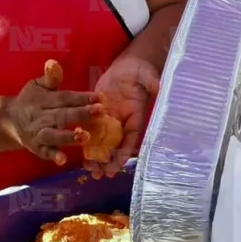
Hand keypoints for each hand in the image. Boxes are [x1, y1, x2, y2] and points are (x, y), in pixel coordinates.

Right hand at [6, 60, 102, 164]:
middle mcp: (43, 116)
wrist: (10, 120)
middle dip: (82, 114)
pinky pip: (45, 152)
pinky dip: (53, 155)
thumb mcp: (38, 86)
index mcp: (46, 100)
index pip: (66, 98)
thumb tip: (53, 62)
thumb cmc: (32, 100)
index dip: (83, 97)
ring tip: (85, 136)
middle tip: (100, 112)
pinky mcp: (37, 147)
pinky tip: (63, 160)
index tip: (100, 97)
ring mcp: (40, 133)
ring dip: (69, 136)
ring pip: (55, 135)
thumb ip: (50, 77)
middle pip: (63, 115)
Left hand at [90, 57, 161, 178]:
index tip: (118, 165)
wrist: (128, 66)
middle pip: (116, 144)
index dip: (125, 151)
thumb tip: (159, 87)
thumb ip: (152, 83)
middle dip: (110, 160)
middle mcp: (123, 122)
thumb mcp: (147, 75)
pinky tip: (81, 156)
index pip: (131, 137)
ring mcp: (110, 119)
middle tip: (101, 175)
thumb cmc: (140, 71)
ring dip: (98, 156)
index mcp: (136, 115)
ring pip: (104, 141)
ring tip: (90, 171)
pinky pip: (92, 130)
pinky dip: (87, 143)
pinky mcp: (98, 114)